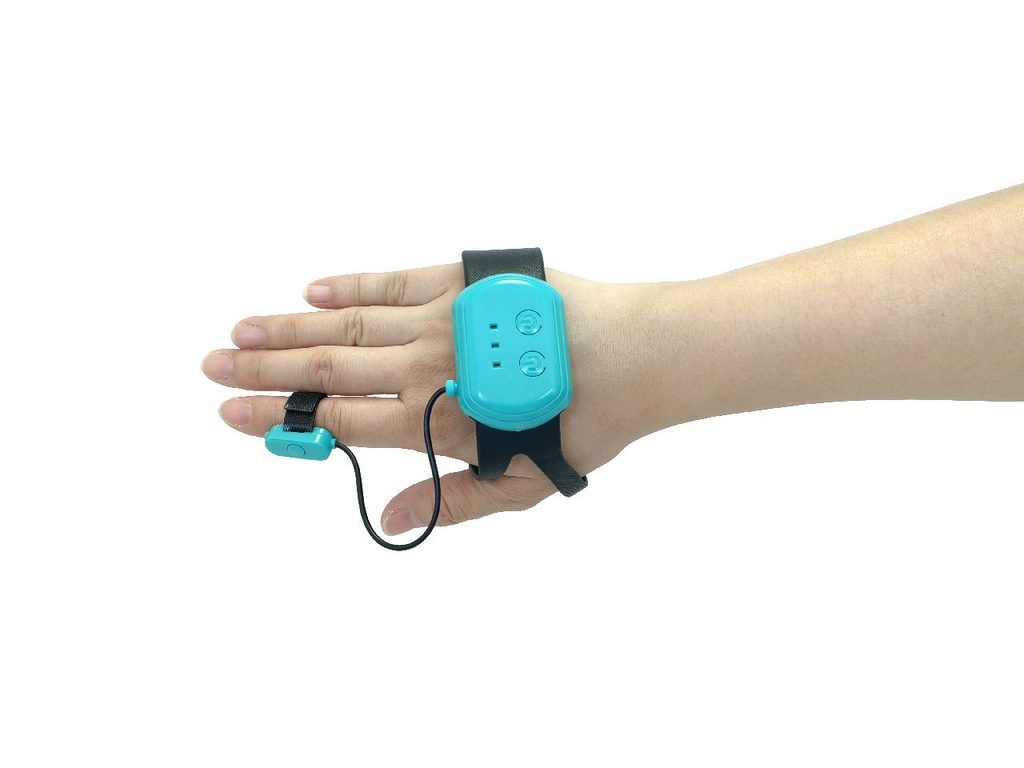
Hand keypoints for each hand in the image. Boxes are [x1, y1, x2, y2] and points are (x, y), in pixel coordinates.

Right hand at [202, 264, 663, 535]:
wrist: (635, 356)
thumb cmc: (583, 423)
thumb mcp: (522, 483)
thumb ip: (454, 502)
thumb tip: (395, 520)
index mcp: (435, 421)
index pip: (338, 424)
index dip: (280, 422)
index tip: (231, 414)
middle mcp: (425, 368)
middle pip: (327, 371)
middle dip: (264, 372)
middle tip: (211, 366)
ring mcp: (440, 318)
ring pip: (349, 325)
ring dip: (290, 327)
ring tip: (241, 329)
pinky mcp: (461, 279)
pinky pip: (393, 280)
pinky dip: (351, 284)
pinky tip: (313, 287)